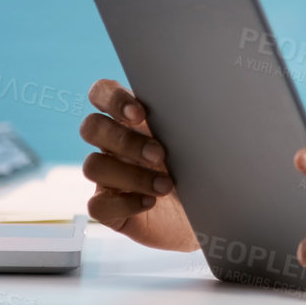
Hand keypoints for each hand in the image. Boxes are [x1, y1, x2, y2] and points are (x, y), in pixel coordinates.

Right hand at [80, 79, 196, 251]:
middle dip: (124, 140)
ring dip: (131, 175)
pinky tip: (151, 202)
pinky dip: (125, 203)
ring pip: (92, 166)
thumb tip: (197, 101)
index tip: (139, 114)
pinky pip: (98, 205)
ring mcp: (109, 177)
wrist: (214, 211)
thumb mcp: (199, 139)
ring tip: (166, 185)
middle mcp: (115, 145)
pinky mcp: (110, 209)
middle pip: (91, 127)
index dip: (112, 98)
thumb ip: (186, 118)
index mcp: (131, 119)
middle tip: (160, 154)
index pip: (102, 93)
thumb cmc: (204, 169)